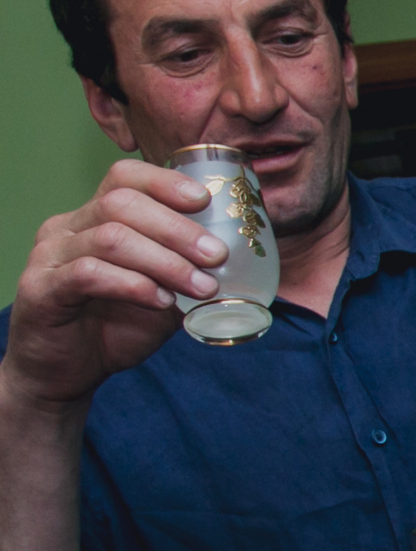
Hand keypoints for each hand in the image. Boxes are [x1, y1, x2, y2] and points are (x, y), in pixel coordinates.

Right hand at [3, 161, 227, 412]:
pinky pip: (88, 273)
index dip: (165, 182)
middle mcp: (67, 228)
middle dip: (177, 229)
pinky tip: (161, 301)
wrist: (67, 373)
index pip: (124, 178)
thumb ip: (187, 274)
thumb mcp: (163, 296)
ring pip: (110, 237)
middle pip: (121, 203)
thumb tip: (239, 263)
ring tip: (201, 287)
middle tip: (217, 256)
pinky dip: (133, 285)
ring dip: (165, 261)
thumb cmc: (114, 327)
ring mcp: (49, 256)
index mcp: (94, 218)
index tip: (204, 200)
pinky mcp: (41, 289)